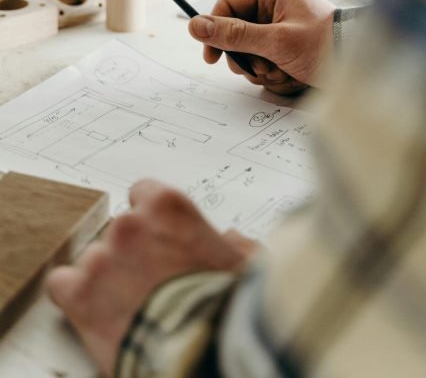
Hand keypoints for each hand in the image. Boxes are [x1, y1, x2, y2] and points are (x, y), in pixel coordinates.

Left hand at [47, 180, 257, 377]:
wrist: (204, 350)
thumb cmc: (229, 307)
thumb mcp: (246, 266)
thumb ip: (235, 245)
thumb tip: (233, 242)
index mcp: (169, 207)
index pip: (143, 194)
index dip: (151, 221)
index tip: (157, 239)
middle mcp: (129, 224)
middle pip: (119, 231)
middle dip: (131, 253)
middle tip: (150, 282)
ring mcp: (100, 257)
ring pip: (93, 260)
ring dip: (107, 278)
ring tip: (130, 307)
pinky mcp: (80, 294)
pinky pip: (61, 284)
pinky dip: (74, 297)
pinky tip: (95, 312)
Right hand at [189, 0, 334, 92]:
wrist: (357, 67)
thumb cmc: (325, 46)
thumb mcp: (275, 42)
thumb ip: (234, 35)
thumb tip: (196, 26)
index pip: (228, 5)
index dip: (215, 30)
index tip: (211, 57)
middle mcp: (276, 6)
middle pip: (236, 32)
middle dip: (245, 56)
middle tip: (258, 68)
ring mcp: (281, 27)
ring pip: (249, 50)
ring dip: (259, 67)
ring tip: (279, 72)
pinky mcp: (286, 46)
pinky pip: (263, 60)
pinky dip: (271, 73)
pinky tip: (287, 75)